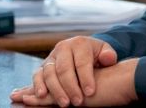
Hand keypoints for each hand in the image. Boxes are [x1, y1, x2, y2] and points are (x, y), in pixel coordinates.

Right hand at [12, 58, 138, 106]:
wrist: (82, 51)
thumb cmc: (96, 54)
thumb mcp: (105, 51)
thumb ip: (108, 55)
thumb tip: (108, 58)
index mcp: (79, 43)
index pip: (82, 62)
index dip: (86, 78)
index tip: (90, 92)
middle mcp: (63, 48)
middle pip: (64, 69)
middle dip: (71, 87)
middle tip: (78, 102)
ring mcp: (51, 57)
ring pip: (49, 73)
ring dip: (56, 90)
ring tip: (64, 103)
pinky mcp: (42, 66)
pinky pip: (37, 75)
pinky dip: (38, 85)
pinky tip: (42, 96)